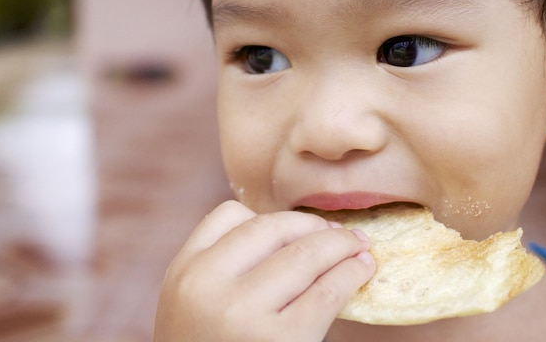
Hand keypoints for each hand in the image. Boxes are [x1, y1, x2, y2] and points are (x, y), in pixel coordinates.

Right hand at [154, 200, 374, 341]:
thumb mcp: (192, 310)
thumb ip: (221, 272)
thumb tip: (298, 234)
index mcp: (182, 274)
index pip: (229, 215)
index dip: (270, 220)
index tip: (297, 232)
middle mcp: (207, 286)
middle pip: (273, 228)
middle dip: (314, 227)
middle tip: (341, 234)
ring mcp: (242, 313)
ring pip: (306, 254)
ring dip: (342, 245)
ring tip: (360, 248)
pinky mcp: (281, 340)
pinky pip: (327, 293)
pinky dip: (352, 276)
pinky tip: (362, 273)